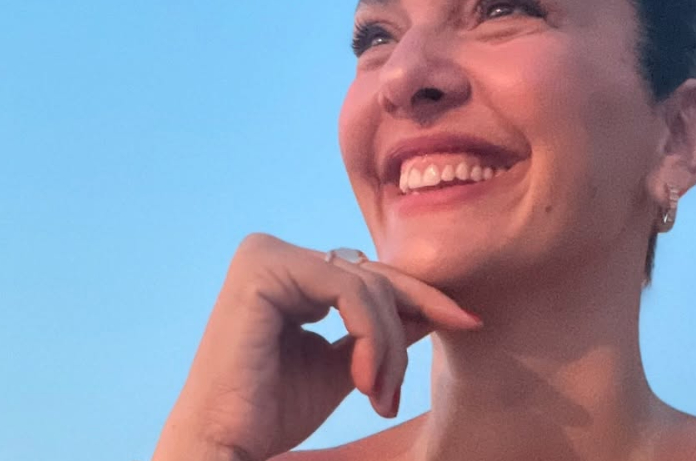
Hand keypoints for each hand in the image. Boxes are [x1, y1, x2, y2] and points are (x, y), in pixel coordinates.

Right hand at [151, 233, 481, 460]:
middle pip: (373, 275)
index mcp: (287, 272)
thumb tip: (435, 308)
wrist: (226, 445)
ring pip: (368, 285)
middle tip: (396, 391)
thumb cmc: (272, 412)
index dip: (422, 298)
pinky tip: (364, 381)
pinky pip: (349, 290)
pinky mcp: (262, 267)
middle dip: (404, 330)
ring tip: (377, 394)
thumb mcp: (348, 364)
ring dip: (387, 346)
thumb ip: (383, 331)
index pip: (369, 275)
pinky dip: (371, 336)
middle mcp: (271, 253)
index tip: (469, 322)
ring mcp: (264, 255)